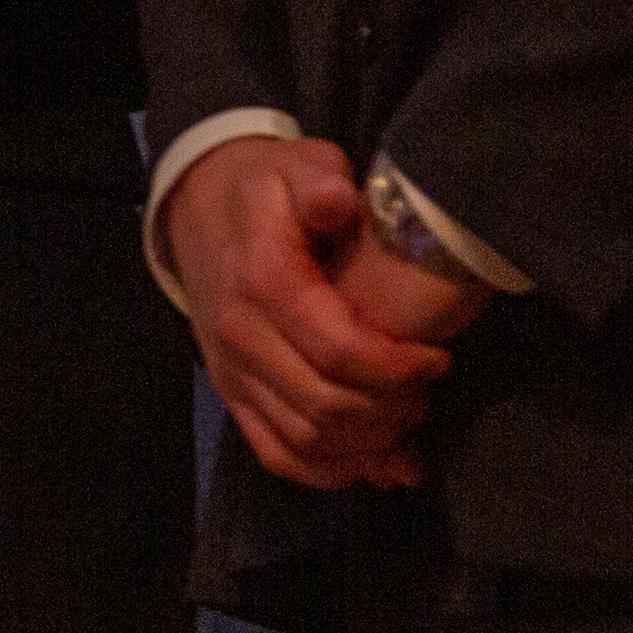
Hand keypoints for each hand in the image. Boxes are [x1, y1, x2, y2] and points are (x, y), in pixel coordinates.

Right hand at [159, 137, 456, 489]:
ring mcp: (231, 372)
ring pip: (305, 439)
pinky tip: (370, 461)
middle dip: (391, 409)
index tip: (436, 358)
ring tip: (407, 418)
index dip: (396, 368)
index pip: (338, 352)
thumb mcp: (297, 162)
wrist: (196, 206)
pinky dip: (327, 470)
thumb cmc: (264, 186)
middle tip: (427, 389)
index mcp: (264, 283)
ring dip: (366, 444)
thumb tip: (338, 203)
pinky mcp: (230, 394)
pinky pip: (276, 454)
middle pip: (327, 405)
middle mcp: (241, 337)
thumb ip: (320, 180)